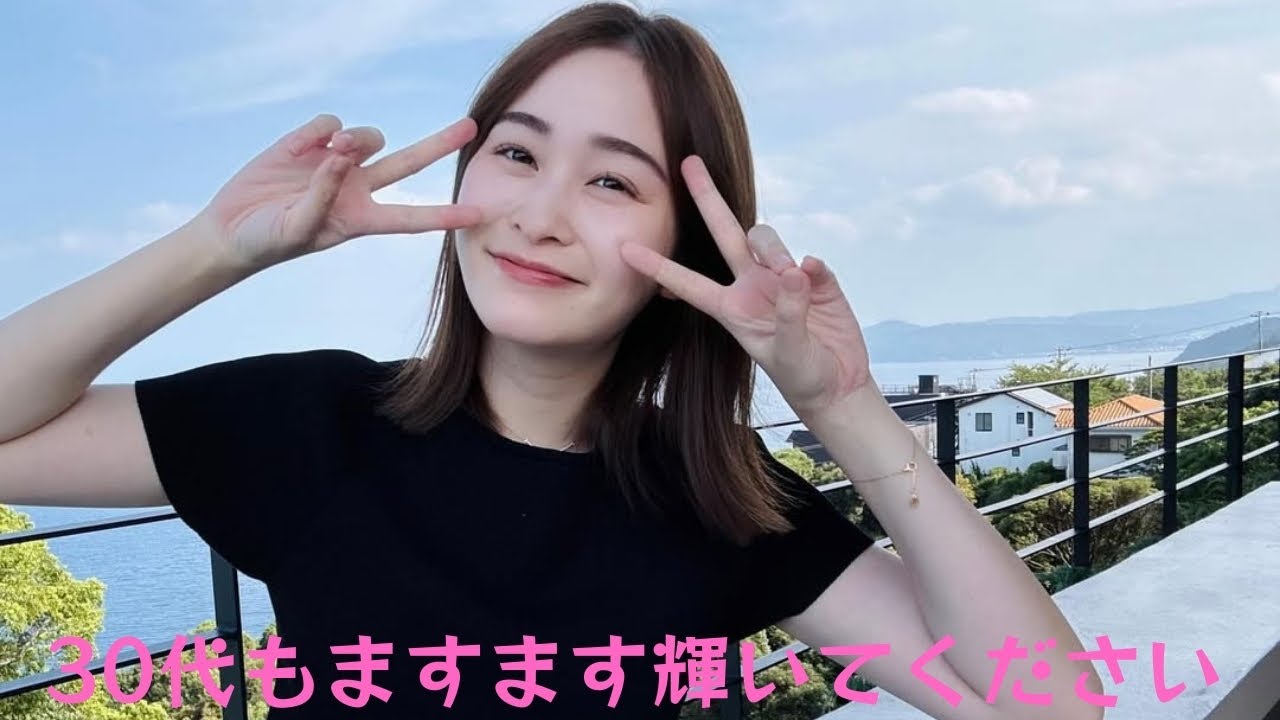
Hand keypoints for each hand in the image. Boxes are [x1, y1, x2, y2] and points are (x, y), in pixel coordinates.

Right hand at [196, 114, 484, 272]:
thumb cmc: (269, 240)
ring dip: (356, 139)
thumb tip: (341, 156)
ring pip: (368, 136)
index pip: (412, 218)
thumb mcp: (299, 228)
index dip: (445, 216)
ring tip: (334, 151)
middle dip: (439, 144)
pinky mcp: (311, 143)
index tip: (479, 214)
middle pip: (409, 163)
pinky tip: (296, 151)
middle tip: (470, 127)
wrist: (232, 228)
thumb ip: (322, 195)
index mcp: (362, 219)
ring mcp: (337, 163)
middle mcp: (358, 188)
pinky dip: (315, 135)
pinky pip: (329, 124)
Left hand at [620, 156, 872, 417]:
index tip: (625, 249)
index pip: (688, 283)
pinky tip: (814, 280)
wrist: (838, 384)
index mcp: (732, 309)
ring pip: (766, 240)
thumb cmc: (802, 376)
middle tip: (689, 163)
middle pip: (725, 232)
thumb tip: (795, 271)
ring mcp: (783, 279)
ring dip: (774, 252)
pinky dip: (812, 268)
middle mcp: (752, 286)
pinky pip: (809, 261)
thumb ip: (789, 313)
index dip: (657, 267)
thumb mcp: (788, 352)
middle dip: (707, 197)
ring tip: (792, 280)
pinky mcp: (815, 279)